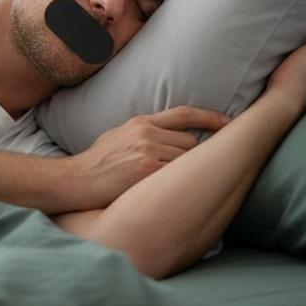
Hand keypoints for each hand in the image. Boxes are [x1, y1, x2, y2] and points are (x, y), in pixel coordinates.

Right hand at [67, 106, 230, 209]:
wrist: (76, 179)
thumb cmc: (96, 162)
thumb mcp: (118, 136)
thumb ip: (142, 133)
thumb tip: (165, 135)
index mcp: (140, 122)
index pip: (184, 114)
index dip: (210, 117)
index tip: (229, 123)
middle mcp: (147, 132)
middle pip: (191, 142)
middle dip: (189, 159)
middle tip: (178, 174)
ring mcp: (148, 150)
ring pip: (187, 160)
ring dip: (182, 173)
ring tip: (168, 185)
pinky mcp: (148, 170)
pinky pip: (177, 175)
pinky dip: (176, 184)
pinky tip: (167, 192)